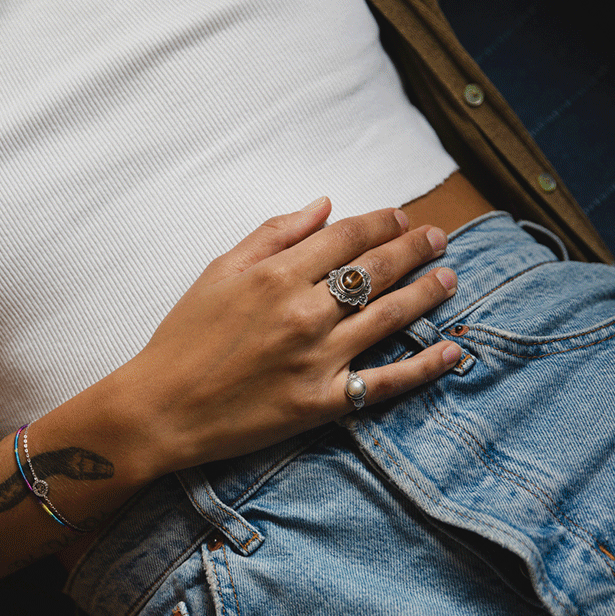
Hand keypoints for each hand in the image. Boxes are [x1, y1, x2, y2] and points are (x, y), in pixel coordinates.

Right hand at [112, 196, 461, 473]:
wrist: (161, 409)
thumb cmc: (183, 337)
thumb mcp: (219, 270)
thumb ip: (273, 233)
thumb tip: (323, 206)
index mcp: (277, 275)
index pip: (347, 238)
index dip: (380, 222)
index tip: (401, 217)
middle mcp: (304, 313)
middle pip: (376, 271)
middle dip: (414, 248)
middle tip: (438, 237)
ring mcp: (317, 359)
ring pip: (390, 317)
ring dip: (426, 293)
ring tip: (450, 277)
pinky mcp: (322, 402)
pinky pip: (384, 381)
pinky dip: (424, 367)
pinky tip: (453, 351)